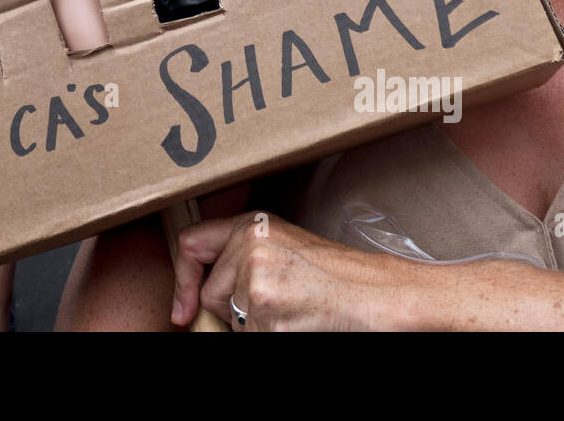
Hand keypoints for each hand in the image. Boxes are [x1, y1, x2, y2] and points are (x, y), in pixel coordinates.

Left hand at [170, 211, 415, 331]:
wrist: (380, 295)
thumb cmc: (340, 277)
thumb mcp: (284, 248)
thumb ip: (243, 256)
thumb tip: (197, 296)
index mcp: (252, 225)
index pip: (191, 244)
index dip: (183, 281)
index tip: (183, 309)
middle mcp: (250, 246)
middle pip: (212, 294)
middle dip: (234, 311)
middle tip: (278, 305)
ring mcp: (256, 281)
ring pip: (232, 323)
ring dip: (258, 327)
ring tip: (296, 312)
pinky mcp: (266, 314)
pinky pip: (251, 338)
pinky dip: (273, 337)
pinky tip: (301, 324)